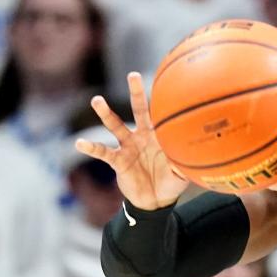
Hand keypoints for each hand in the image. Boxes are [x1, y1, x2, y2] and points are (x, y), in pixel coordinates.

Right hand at [74, 72, 188, 209]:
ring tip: (97, 101)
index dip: (163, 101)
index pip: (161, 115)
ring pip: (115, 126)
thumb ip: (186, 164)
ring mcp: (128, 146)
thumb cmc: (171, 182)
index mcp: (159, 136)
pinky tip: (80, 143)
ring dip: (106, 114)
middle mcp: (142, 136)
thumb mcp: (182, 174)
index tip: (166, 82)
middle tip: (133, 75)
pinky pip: (103, 152)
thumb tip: (197, 156)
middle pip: (138, 110)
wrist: (156, 201)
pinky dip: (91, 148)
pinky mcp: (118, 160)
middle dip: (136, 93)